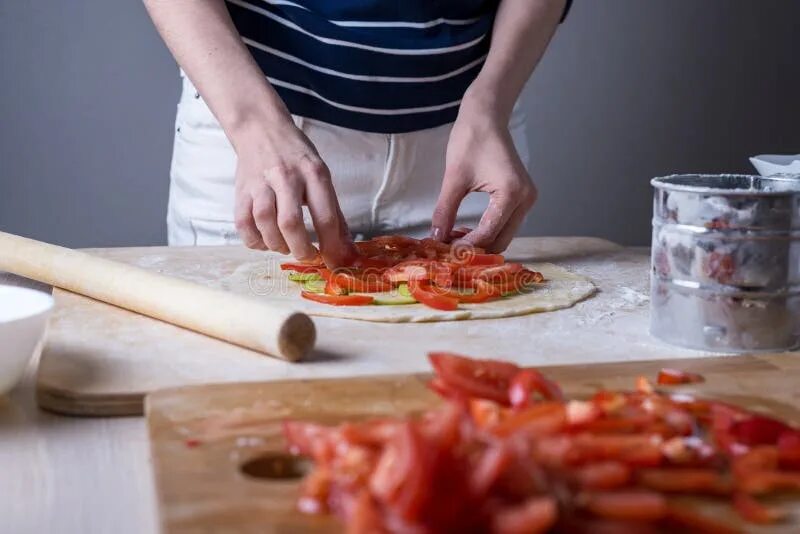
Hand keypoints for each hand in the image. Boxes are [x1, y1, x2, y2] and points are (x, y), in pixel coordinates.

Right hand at [232, 119, 355, 265]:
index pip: (325, 216)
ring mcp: (260, 183)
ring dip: (277, 244)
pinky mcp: (240, 190)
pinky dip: (254, 240)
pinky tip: (264, 240)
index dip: (331, 246)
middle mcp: (286, 177)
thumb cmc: (296, 157)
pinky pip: (243, 223)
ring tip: (285, 246)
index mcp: (314, 173)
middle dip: (301, 249)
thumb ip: (335, 216)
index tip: (334, 263)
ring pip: (264, 223)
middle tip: (307, 256)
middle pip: (290, 223)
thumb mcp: (321, 178)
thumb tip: (348, 254)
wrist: (261, 129)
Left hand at [431, 108, 536, 252]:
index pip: (489, 233)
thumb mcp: (454, 179)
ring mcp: (527, 199)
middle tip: (448, 250)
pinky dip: (488, 232)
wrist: (487, 117)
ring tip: (454, 239)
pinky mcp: (522, 198)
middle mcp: (526, 200)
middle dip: (475, 249)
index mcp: (511, 193)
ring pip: (504, 235)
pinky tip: (467, 230)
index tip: (444, 252)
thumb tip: (435, 238)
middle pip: (501, 240)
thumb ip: (444, 211)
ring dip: (481, 242)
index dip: (466, 246)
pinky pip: (506, 224)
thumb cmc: (470, 141)